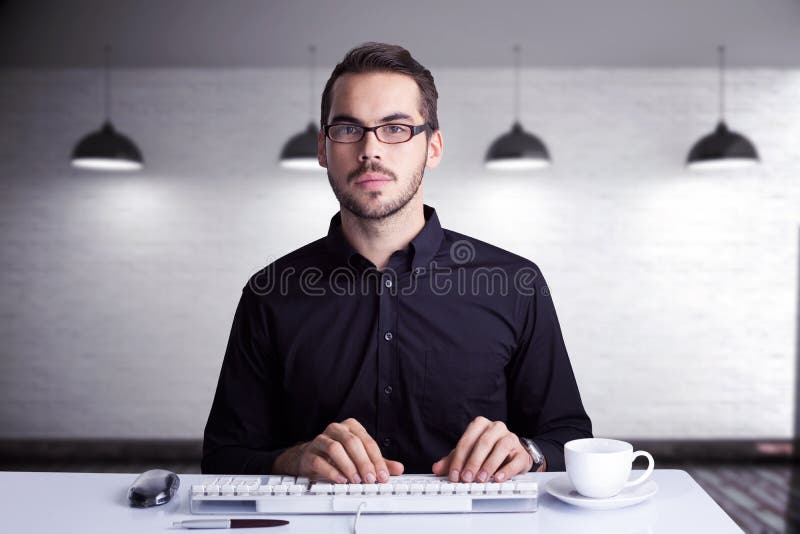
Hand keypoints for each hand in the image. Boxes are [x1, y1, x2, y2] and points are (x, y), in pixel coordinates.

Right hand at [272, 418, 403, 482]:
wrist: (311, 456)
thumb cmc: (339, 454)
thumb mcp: (362, 457)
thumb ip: (380, 462)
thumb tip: (398, 468)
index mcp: (351, 427)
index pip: (367, 441)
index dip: (376, 460)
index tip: (382, 475)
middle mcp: (336, 429)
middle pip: (352, 442)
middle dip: (363, 462)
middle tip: (370, 479)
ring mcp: (321, 439)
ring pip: (335, 448)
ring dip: (348, 466)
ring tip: (356, 480)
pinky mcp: (310, 453)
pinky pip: (320, 460)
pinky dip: (332, 471)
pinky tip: (341, 480)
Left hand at [431, 416, 541, 482]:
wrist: (513, 454)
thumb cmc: (488, 451)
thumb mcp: (468, 454)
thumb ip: (452, 460)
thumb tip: (437, 468)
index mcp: (480, 425)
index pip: (467, 440)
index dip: (459, 458)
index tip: (454, 474)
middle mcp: (496, 428)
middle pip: (483, 442)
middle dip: (473, 462)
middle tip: (466, 478)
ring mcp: (511, 438)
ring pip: (500, 448)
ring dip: (489, 465)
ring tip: (481, 479)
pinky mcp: (522, 453)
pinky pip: (515, 460)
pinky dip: (506, 470)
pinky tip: (498, 478)